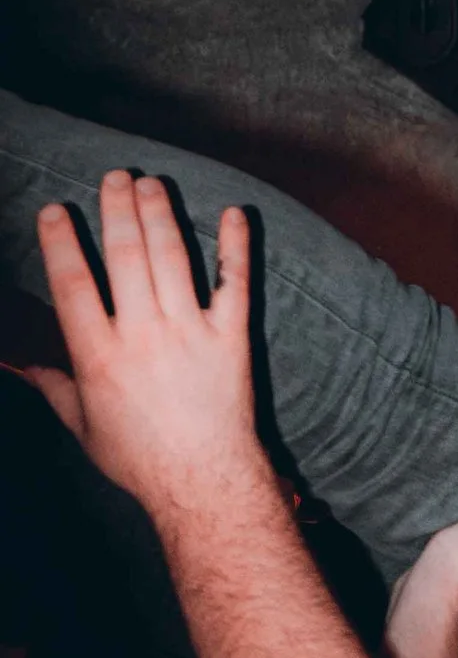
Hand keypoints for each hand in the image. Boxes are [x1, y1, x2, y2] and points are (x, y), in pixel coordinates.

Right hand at [27, 174, 256, 516]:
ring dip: (161, 215)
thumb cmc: (137, 458)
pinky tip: (233, 213)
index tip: (55, 209)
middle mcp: (142, 337)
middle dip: (118, 211)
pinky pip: (234, 283)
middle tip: (115, 176)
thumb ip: (49, 383)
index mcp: (99, 357)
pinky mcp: (230, 337)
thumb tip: (9, 360)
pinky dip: (234, 247)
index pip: (74, 287)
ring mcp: (189, 333)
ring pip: (173, 260)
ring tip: (151, 183)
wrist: (202, 481)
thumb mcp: (81, 424)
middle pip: (126, 258)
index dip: (62, 244)